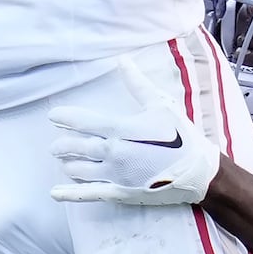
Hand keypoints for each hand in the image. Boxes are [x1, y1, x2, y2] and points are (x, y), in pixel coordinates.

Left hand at [50, 82, 219, 205]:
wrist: (199, 172)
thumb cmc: (181, 136)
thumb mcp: (161, 104)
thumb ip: (137, 83)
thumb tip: (122, 60)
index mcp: (121, 130)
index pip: (84, 122)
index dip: (66, 118)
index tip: (53, 116)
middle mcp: (114, 153)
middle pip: (78, 147)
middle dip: (64, 145)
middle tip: (56, 144)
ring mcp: (116, 176)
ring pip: (80, 169)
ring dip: (68, 163)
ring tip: (63, 161)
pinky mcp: (121, 193)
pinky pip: (90, 194)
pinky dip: (71, 194)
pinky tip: (55, 193)